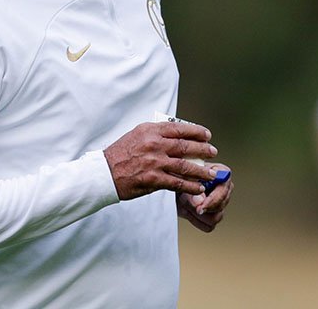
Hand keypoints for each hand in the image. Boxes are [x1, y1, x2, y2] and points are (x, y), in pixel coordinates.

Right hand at [103, 121, 218, 200]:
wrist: (104, 173)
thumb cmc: (120, 154)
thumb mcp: (137, 135)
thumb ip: (156, 133)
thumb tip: (177, 135)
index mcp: (150, 130)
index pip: (179, 128)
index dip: (197, 131)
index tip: (207, 135)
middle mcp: (154, 144)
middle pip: (186, 146)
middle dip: (203, 149)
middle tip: (213, 152)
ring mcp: (155, 162)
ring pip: (185, 166)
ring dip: (201, 170)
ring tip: (211, 173)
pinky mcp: (154, 179)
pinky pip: (177, 183)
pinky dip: (190, 186)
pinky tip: (199, 188)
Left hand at [176, 162, 232, 232]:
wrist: (174, 187)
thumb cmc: (180, 176)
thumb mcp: (182, 178)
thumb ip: (192, 188)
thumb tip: (200, 203)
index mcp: (221, 173)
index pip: (224, 189)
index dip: (214, 199)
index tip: (201, 206)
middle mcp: (224, 188)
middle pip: (220, 206)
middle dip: (201, 207)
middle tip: (186, 202)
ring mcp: (221, 203)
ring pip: (215, 218)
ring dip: (196, 214)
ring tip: (186, 204)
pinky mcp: (214, 215)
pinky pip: (208, 226)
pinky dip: (196, 220)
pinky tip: (189, 211)